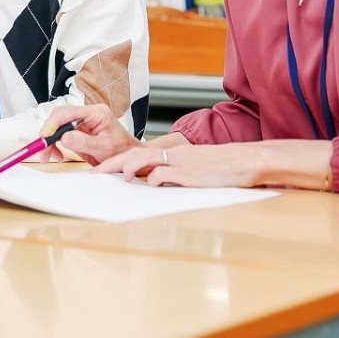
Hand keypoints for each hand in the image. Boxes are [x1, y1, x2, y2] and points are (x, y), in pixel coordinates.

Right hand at [38, 104, 139, 163]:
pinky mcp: (78, 131)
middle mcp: (88, 114)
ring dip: (50, 140)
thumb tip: (65, 137)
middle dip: (49, 132)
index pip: (70, 111)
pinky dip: (55, 144)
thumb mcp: (103, 148)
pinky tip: (57, 154)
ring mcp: (82, 122)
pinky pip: (60, 134)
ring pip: (58, 125)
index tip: (45, 134)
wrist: (127, 157)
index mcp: (97, 112)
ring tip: (49, 155)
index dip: (54, 122)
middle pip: (60, 117)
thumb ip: (84, 142)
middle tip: (43, 148)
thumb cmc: (121, 150)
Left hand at [96, 141, 263, 188]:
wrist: (242, 161)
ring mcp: (178, 163)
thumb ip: (174, 172)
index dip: (117, 161)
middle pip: (133, 154)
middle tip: (95, 173)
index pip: (138, 153)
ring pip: (144, 160)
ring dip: (126, 168)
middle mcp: (171, 154)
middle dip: (112, 164)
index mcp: (171, 152)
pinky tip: (149, 185)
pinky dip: (153, 180)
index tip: (102, 169)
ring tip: (115, 176)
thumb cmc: (220, 167)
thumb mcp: (193, 166)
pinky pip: (163, 175)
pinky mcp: (187, 174)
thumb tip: (155, 183)